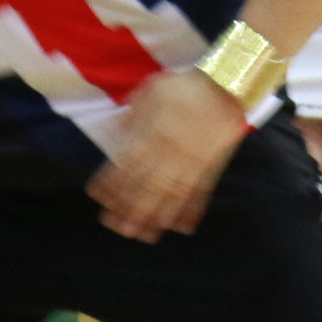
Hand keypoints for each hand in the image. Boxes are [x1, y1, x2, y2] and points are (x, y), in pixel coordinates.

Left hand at [86, 65, 250, 240]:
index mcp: (153, 133)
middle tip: (114, 226)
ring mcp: (191, 163)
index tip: (96, 195)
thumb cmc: (184, 86)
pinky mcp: (210, 168)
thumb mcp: (151, 90)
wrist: (225, 86)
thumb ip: (131, 115)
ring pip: (171, 195)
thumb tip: (110, 131)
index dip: (110, 181)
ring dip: (155, 217)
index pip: (126, 163)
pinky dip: (190, 211)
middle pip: (146, 186)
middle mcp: (170, 152)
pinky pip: (199, 193)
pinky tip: (180, 227)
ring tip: (142, 235)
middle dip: (129, 208)